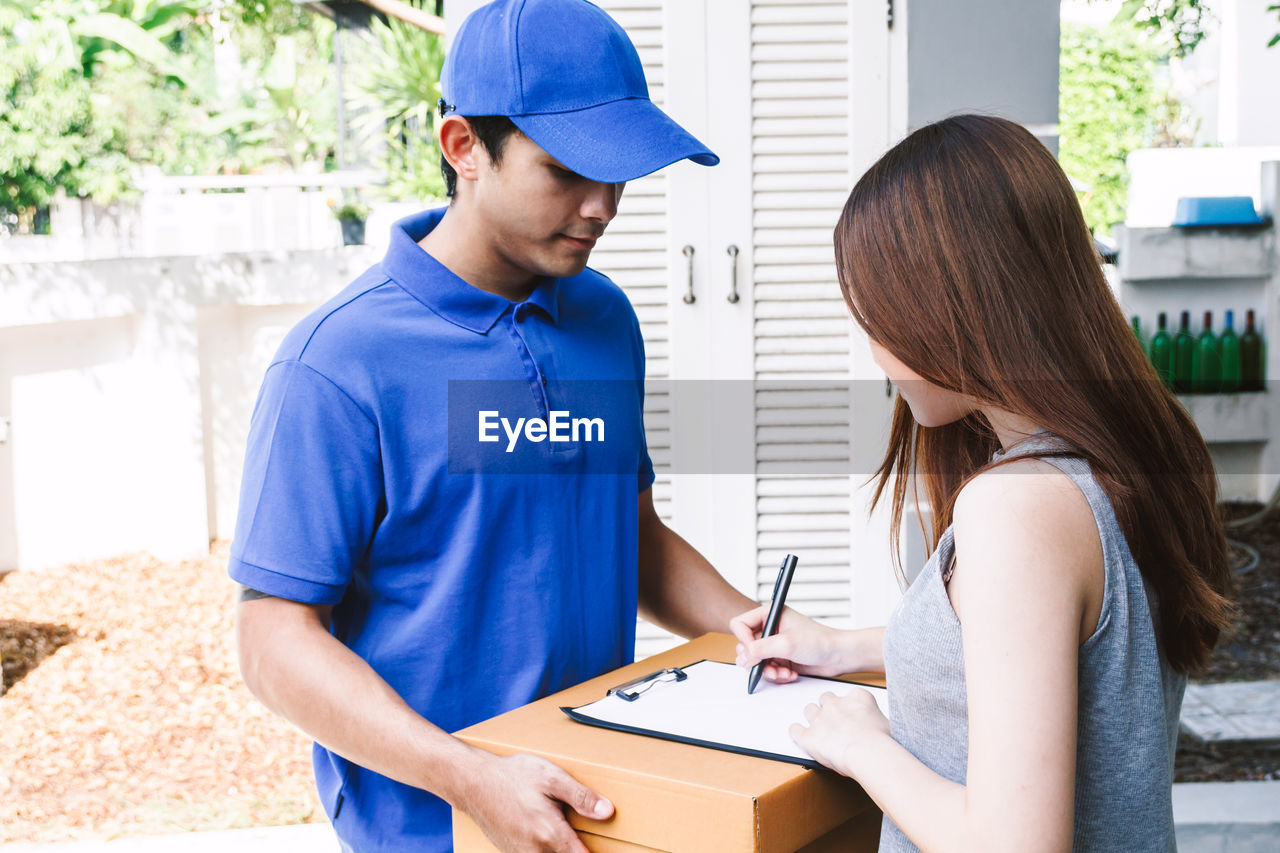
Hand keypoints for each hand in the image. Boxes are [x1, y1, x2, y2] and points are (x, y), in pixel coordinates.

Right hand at [461, 752, 612, 851]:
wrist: (474, 782)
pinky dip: (543, 847)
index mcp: (551, 834)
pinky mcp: (511, 852)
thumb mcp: (551, 778)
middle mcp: (536, 851)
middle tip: (574, 826)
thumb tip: (607, 811)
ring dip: (559, 847)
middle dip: (575, 847)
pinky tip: (541, 829)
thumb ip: (581, 797)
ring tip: (554, 822)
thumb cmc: (512, 777)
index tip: (600, 846)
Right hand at [730, 605, 849, 682]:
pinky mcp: (780, 658)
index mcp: (770, 614)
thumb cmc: (820, 641)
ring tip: (783, 672)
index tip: (753, 651)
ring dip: (768, 670)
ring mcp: (774, 644)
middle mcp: (770, 628)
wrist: (838, 656)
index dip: (743, 640)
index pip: (740, 624)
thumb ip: (761, 649)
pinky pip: (767, 669)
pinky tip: (790, 673)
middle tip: (769, 665)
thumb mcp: (787, 643)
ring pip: (755, 661)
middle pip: (745, 645)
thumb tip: (742, 656)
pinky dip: (777, 675)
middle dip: (757, 660)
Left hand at [790, 689, 890, 778]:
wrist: (869, 753)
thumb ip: (879, 721)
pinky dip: (797, 733)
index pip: (850, 695)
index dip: (850, 706)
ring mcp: (820, 718)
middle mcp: (836, 704)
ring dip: (813, 717)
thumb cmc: (884, 742)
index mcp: (857, 697)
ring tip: (818, 728)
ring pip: (809, 710)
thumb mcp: (889, 725)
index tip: (852, 714)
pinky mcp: (809, 736)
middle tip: (834, 721)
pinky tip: (799, 735)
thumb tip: (884, 728)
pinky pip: (795, 730)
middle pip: (826, 698)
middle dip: (828, 708)